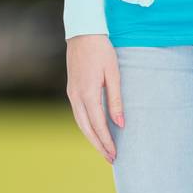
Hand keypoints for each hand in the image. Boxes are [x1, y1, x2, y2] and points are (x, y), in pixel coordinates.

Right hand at [65, 34, 122, 163]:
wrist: (83, 33)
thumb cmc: (102, 50)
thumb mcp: (114, 73)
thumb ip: (115, 99)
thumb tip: (120, 124)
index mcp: (87, 94)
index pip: (97, 125)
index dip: (106, 141)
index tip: (114, 154)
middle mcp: (76, 97)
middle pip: (86, 129)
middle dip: (98, 145)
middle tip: (110, 158)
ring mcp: (72, 94)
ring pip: (80, 123)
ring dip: (92, 137)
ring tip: (104, 149)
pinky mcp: (72, 90)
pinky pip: (79, 114)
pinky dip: (87, 126)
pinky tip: (95, 130)